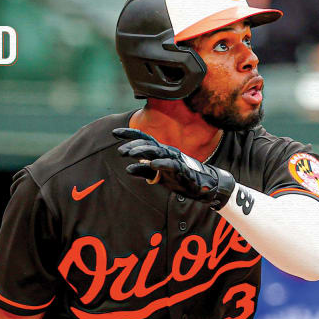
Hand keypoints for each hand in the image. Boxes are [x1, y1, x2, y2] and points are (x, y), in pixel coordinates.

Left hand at [112, 127, 236, 208]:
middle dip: (133, 145)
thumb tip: (128, 169)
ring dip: (142, 151)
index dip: (130, 134)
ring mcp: (176, 159)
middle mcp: (167, 151)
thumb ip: (144, 172)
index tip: (114, 132)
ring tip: (129, 154)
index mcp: (161, 151)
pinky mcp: (183, 169)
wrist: (203, 186)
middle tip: (120, 151)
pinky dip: (161, 163)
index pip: (144, 139)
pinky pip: (171, 164)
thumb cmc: (180, 178)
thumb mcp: (158, 176)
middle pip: (148, 144)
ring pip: (157, 151)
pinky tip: (152, 164)